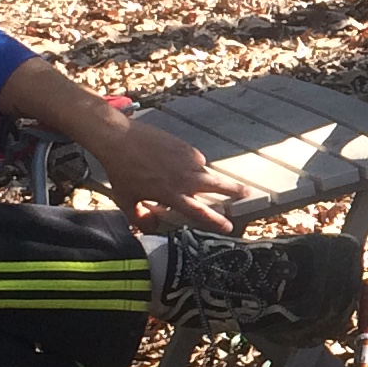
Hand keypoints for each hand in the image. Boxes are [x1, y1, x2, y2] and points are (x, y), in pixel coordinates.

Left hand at [86, 115, 255, 230]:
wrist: (120, 138)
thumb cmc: (121, 171)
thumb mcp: (126, 200)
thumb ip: (140, 218)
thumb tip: (152, 228)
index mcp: (172, 194)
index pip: (200, 212)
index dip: (216, 222)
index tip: (229, 227)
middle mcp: (185, 177)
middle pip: (218, 186)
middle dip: (235, 191)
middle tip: (248, 194)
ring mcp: (187, 159)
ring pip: (206, 172)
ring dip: (209, 179)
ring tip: (205, 182)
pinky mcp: (185, 146)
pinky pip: (195, 160)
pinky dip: (192, 166)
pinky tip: (177, 166)